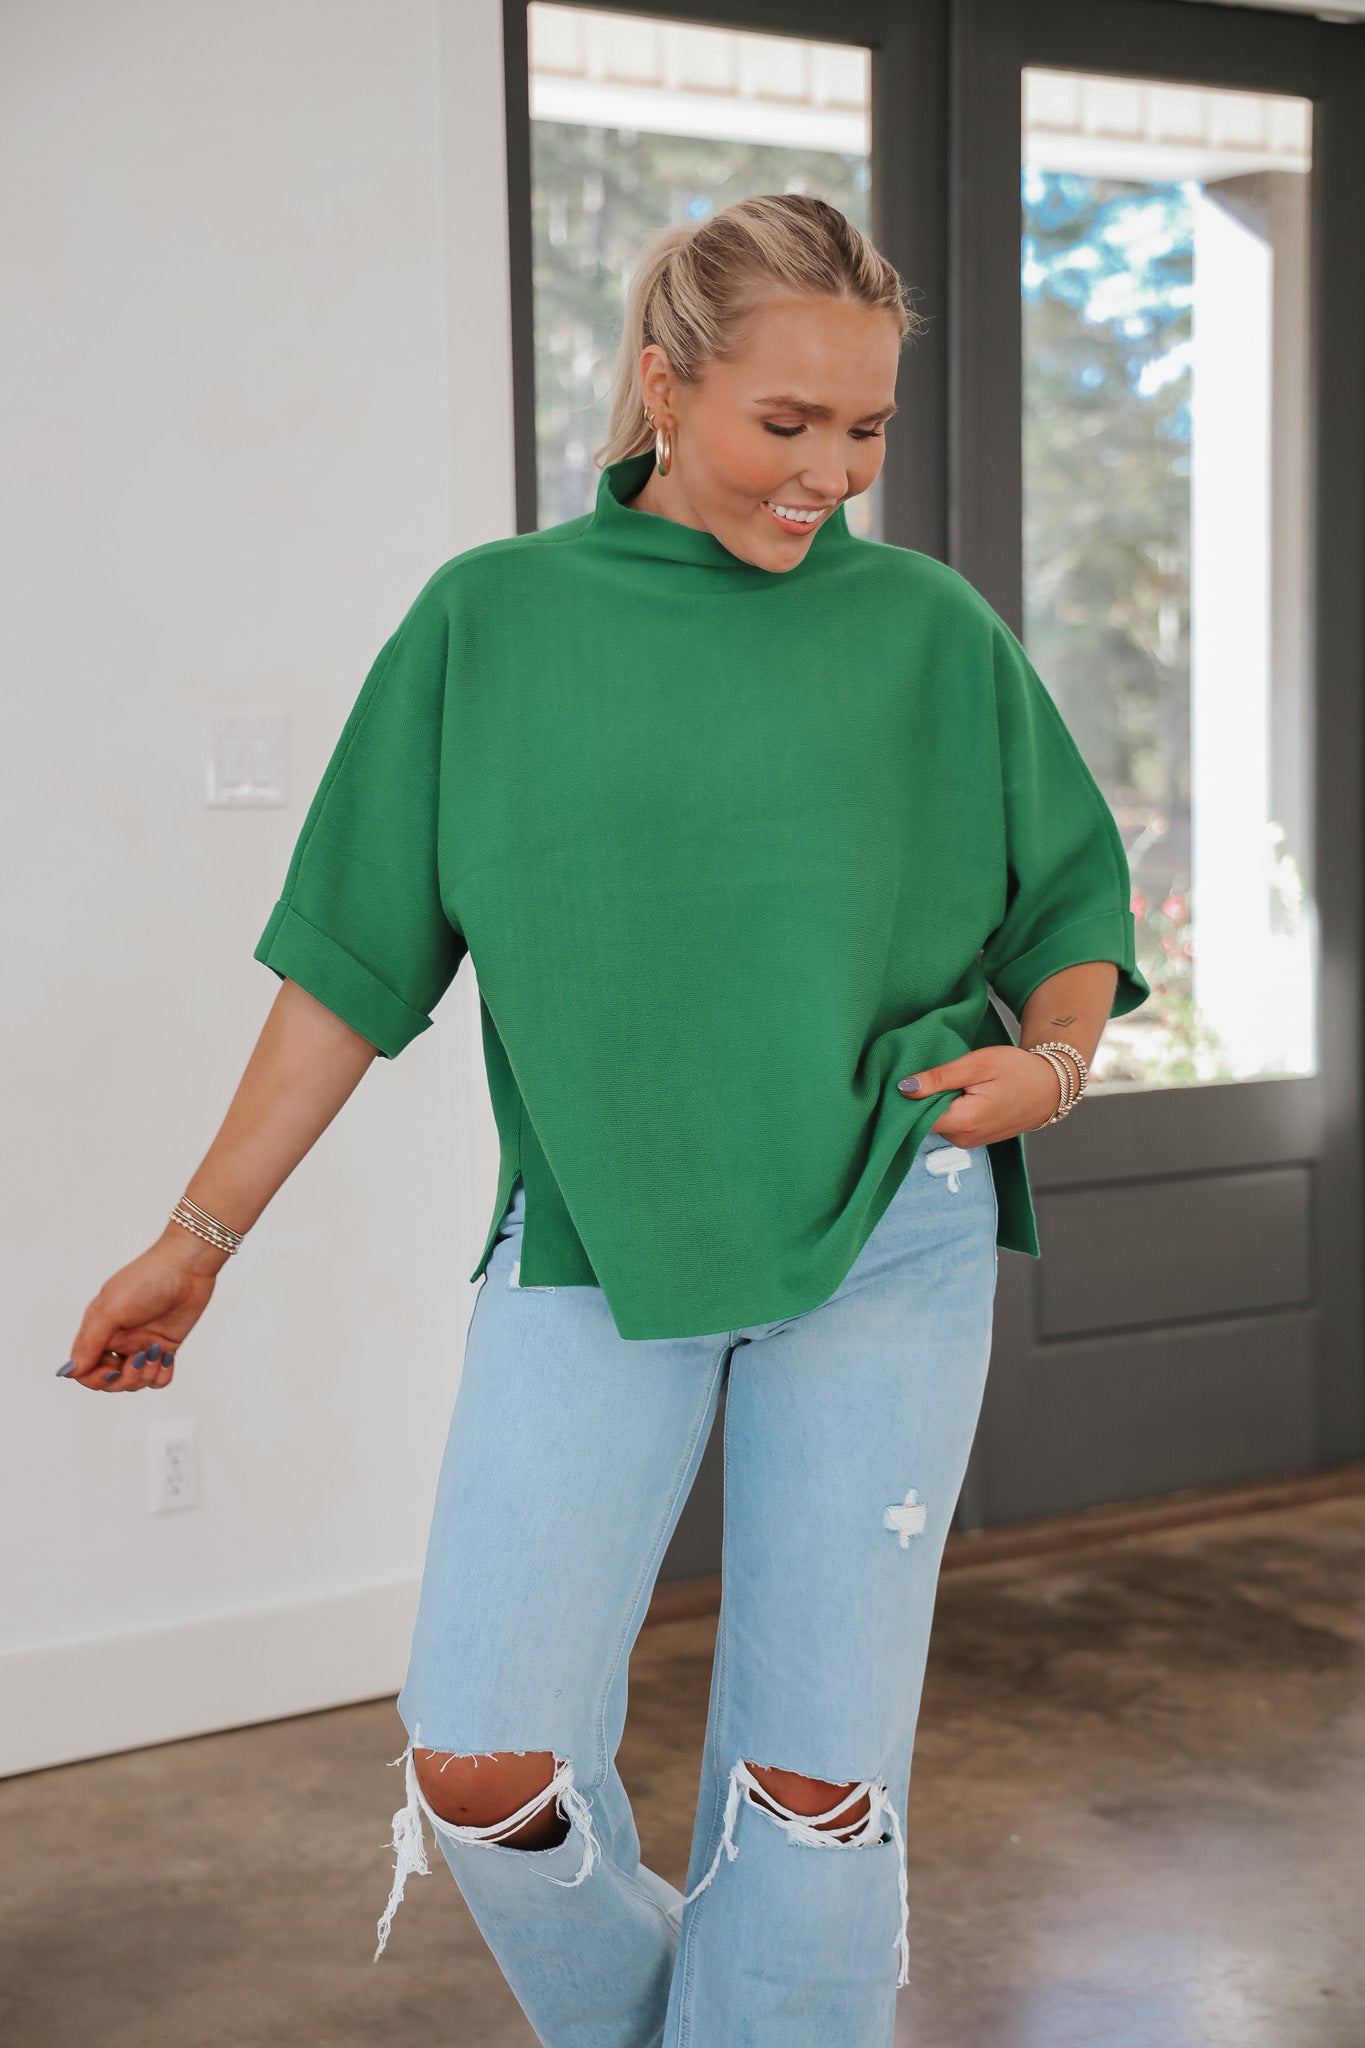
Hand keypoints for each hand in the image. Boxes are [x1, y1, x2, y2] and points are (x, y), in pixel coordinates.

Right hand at [58, 1235, 219, 1391]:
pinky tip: (167, 1357)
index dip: (96, 1378)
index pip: (85, 1369)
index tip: (113, 1368)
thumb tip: (69, 1372)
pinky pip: (158, 1377)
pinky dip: (161, 1375)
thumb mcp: (112, 1309)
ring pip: (134, 1382)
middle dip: (124, 1380)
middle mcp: (118, 1341)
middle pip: (110, 1381)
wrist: (187, 1267)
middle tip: (139, 1359)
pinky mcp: (164, 1347)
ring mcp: (141, 1344)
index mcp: (98, 1330)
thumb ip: (91, 1342)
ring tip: (156, 1353)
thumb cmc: (146, 1280)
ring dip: (144, 1376)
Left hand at [897, 1046, 1062, 1146]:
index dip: (907, 1098)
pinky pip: (948, 1124)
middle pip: (924, 1120)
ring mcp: (968, 1142)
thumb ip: (939, 1078)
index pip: (916, 1117)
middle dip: (922, 1098)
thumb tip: (903, 1087)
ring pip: (935, 1122)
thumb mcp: (978, 1064)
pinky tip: (958, 1092)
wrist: (1052, 1087)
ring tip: (951, 1081)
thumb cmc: (1019, 1070)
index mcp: (965, 1121)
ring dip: (936, 1102)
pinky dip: (948, 1108)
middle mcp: (963, 1139)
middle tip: (932, 1072)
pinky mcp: (972, 1139)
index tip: (905, 1077)